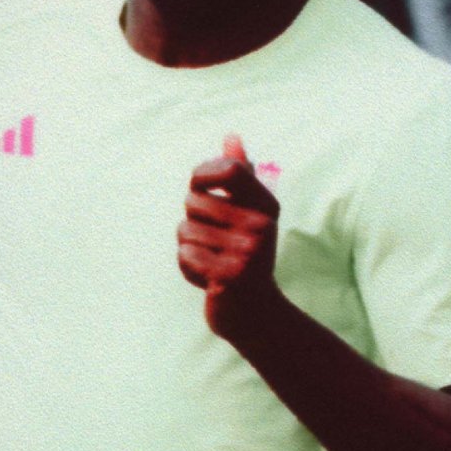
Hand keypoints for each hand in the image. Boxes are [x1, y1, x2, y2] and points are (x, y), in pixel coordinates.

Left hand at [179, 135, 279, 340]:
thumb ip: (240, 176)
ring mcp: (247, 252)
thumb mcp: (250, 214)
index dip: (202, 174)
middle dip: (191, 220)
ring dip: (188, 248)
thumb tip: (231, 137)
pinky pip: (184, 255)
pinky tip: (207, 278)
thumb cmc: (246, 256)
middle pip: (193, 201)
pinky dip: (188, 268)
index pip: (229, 170)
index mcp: (266, 205)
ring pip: (184, 230)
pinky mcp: (229, 277)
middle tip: (211, 241)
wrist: (256, 313)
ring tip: (211, 261)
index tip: (198, 188)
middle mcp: (261, 226)